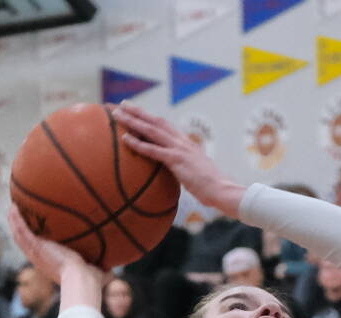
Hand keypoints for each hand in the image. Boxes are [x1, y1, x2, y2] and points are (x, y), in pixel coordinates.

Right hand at [6, 209, 108, 296]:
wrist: (83, 280)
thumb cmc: (92, 280)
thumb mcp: (96, 267)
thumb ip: (101, 263)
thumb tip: (114, 262)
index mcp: (51, 263)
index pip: (39, 250)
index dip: (34, 240)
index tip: (35, 229)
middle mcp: (41, 258)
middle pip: (24, 241)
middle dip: (20, 227)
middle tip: (18, 214)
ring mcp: (36, 253)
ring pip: (19, 235)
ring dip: (14, 221)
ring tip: (13, 208)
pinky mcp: (36, 247)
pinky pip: (22, 230)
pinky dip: (16, 219)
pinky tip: (14, 207)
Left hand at [113, 102, 244, 217]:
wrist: (222, 190)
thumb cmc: (210, 186)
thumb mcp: (195, 172)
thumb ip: (184, 167)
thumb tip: (177, 171)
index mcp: (186, 143)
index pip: (164, 125)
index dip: (149, 117)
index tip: (135, 111)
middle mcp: (181, 142)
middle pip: (156, 122)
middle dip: (138, 112)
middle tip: (121, 104)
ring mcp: (179, 149)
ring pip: (152, 131)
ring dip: (133, 121)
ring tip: (118, 115)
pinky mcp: (177, 160)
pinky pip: (154, 150)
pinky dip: (139, 144)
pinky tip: (126, 139)